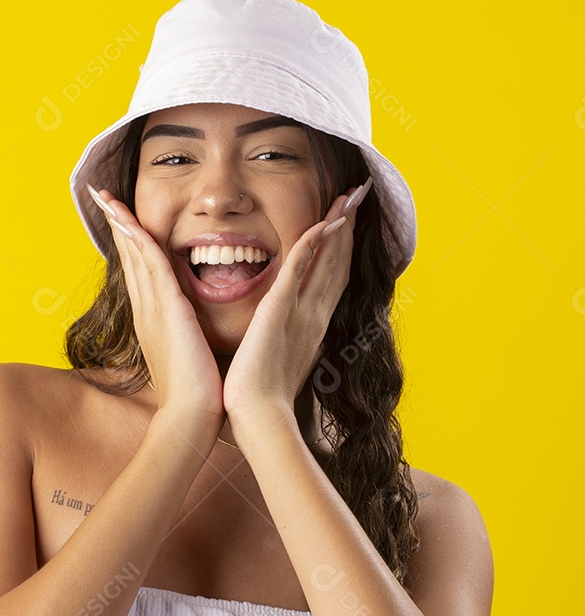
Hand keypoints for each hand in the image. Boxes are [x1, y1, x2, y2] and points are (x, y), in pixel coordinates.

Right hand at [87, 187, 224, 433]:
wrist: (191, 414)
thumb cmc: (196, 393)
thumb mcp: (189, 355)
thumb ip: (188, 337)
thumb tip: (194, 331)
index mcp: (153, 320)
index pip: (139, 272)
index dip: (129, 243)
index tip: (120, 219)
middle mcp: (147, 310)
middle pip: (130, 258)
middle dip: (117, 225)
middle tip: (101, 196)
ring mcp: (154, 309)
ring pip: (136, 255)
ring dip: (121, 223)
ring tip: (106, 197)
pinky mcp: (168, 308)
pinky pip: (151, 265)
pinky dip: (139, 240)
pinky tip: (129, 219)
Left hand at [222, 182, 369, 435]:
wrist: (257, 418)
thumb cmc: (261, 399)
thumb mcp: (277, 363)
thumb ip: (283, 344)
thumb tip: (279, 339)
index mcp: (311, 328)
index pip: (331, 281)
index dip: (341, 251)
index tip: (346, 224)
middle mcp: (313, 317)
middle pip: (337, 264)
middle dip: (347, 229)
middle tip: (357, 197)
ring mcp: (301, 312)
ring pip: (326, 260)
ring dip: (338, 226)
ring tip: (348, 197)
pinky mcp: (280, 310)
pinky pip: (300, 268)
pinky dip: (313, 243)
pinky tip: (324, 221)